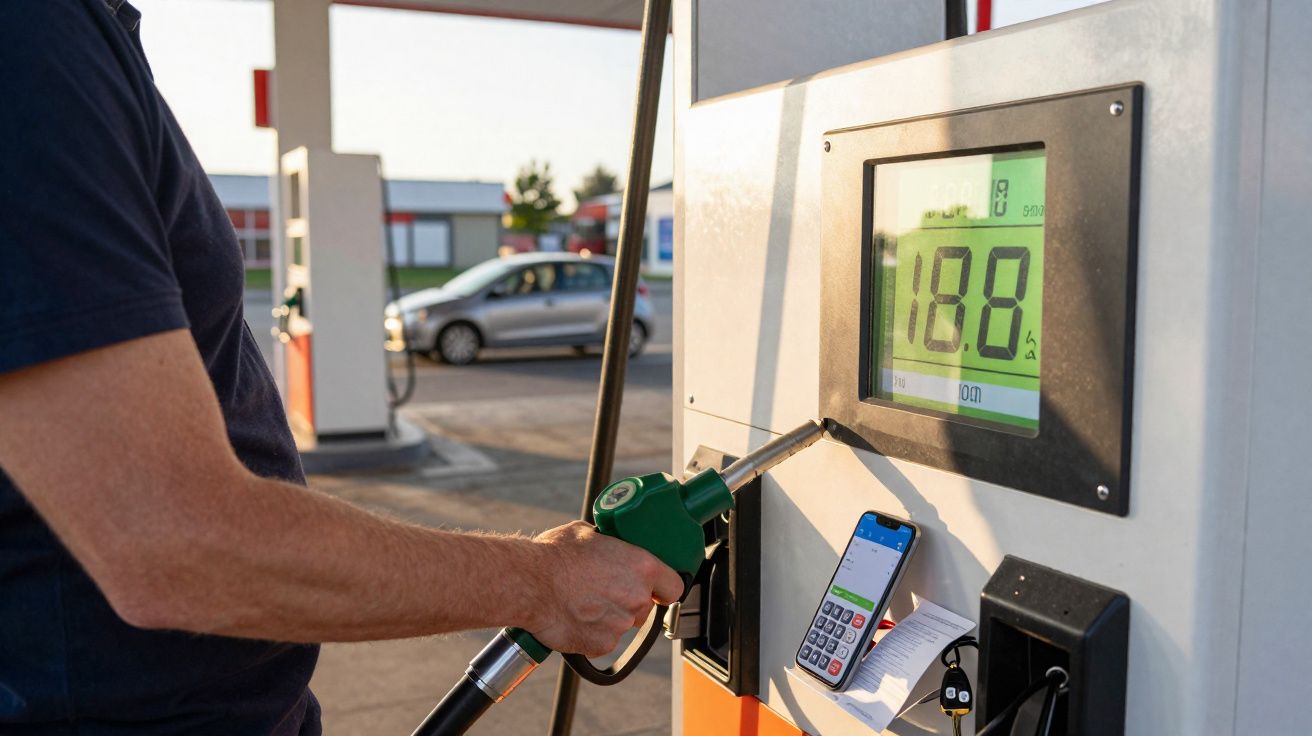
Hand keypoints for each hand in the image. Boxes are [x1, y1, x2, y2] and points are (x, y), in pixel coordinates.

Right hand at [526, 521, 683, 656]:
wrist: (529, 583)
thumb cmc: (555, 555)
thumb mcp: (589, 534)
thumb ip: (610, 545)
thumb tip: (608, 545)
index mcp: (642, 567)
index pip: (673, 586)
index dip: (664, 589)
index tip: (656, 590)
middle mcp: (637, 597)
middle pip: (645, 607)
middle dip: (629, 600)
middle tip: (605, 590)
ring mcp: (620, 624)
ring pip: (623, 624)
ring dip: (610, 616)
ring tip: (584, 602)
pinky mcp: (601, 644)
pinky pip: (604, 640)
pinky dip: (592, 632)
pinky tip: (576, 617)